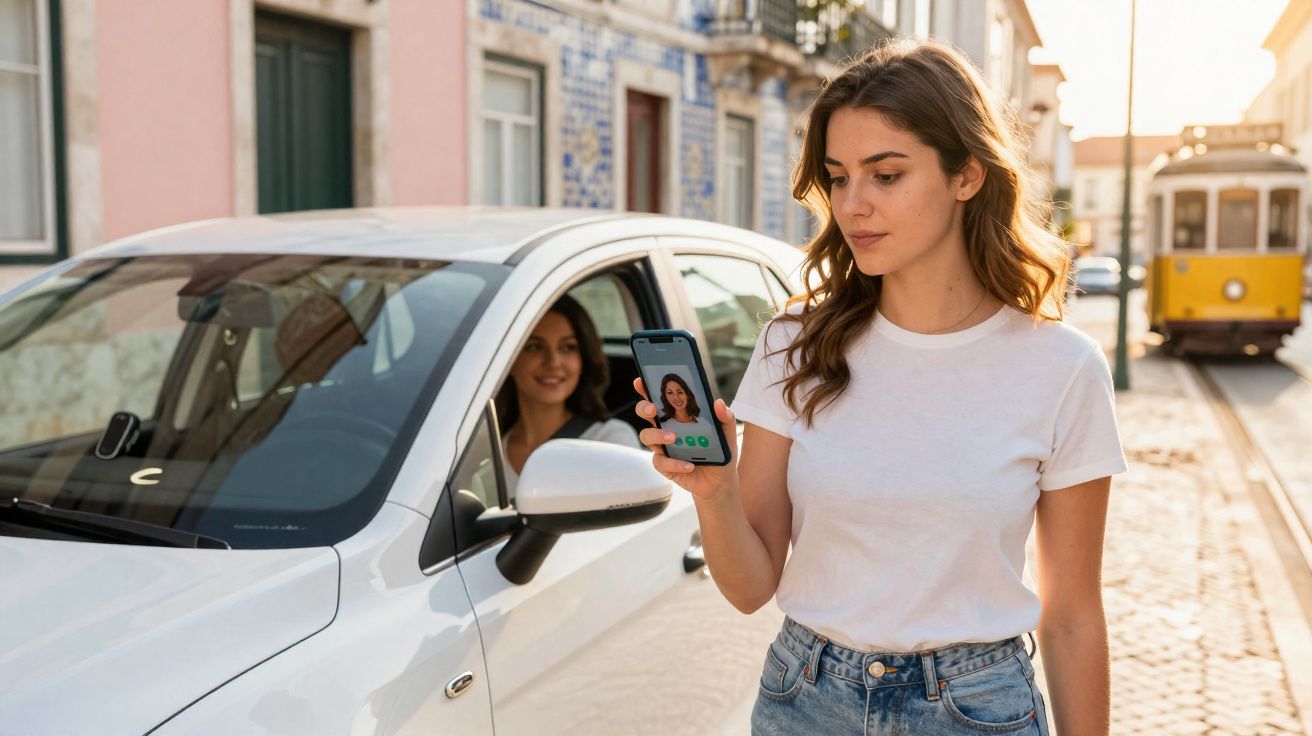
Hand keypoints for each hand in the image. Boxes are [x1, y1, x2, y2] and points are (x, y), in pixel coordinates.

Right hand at [633, 377, 738, 501]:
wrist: (720, 480)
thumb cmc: (720, 451)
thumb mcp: (727, 433)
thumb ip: (725, 418)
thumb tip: (718, 403)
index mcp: (678, 416)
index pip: (659, 398)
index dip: (646, 389)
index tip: (640, 381)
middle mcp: (666, 428)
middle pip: (645, 413)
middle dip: (644, 408)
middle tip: (653, 409)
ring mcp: (663, 447)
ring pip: (647, 436)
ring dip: (658, 435)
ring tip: (674, 438)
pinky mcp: (665, 465)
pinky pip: (661, 462)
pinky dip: (674, 463)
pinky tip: (689, 465)